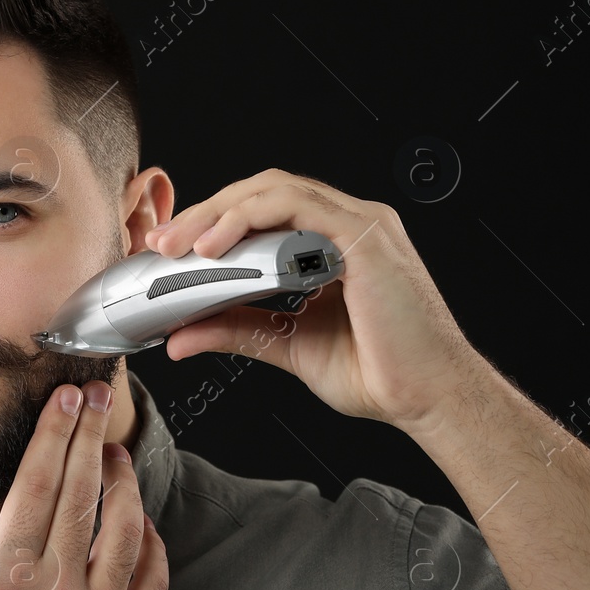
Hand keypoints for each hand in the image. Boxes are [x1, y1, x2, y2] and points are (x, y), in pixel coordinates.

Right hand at [0, 380, 168, 589]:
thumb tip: (11, 536)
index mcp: (6, 576)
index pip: (39, 482)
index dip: (56, 432)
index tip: (66, 396)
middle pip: (83, 491)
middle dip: (91, 433)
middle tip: (98, 395)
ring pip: (126, 530)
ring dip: (123, 482)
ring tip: (117, 453)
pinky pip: (150, 582)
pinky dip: (150, 545)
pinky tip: (141, 524)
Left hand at [144, 168, 482, 435]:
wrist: (428, 399)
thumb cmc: (378, 373)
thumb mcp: (287, 344)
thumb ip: (237, 330)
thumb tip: (178, 337)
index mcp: (335, 242)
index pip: (265, 209)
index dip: (215, 220)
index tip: (170, 247)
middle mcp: (350, 223)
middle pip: (263, 191)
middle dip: (206, 212)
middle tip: (161, 243)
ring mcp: (361, 225)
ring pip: (273, 189)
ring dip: (217, 212)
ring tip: (178, 245)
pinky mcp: (365, 237)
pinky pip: (295, 207)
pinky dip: (246, 219)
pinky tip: (214, 247)